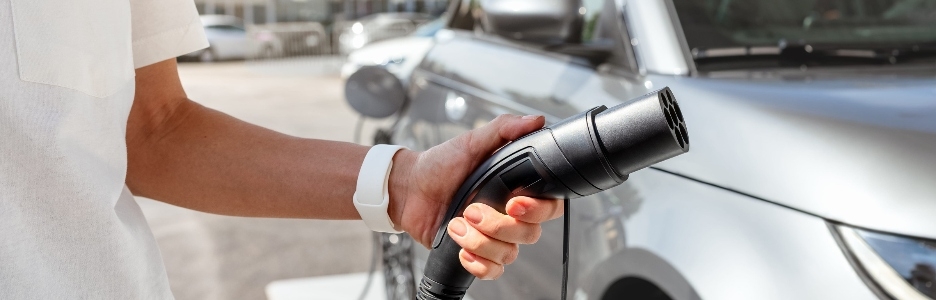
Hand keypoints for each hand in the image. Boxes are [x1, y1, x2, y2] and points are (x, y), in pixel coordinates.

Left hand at [388, 114, 564, 279]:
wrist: (408, 188)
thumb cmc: (439, 165)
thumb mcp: (471, 141)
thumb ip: (504, 129)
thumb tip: (534, 120)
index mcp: (515, 189)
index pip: (549, 206)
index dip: (539, 209)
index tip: (514, 202)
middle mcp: (508, 215)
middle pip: (530, 234)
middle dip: (500, 225)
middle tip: (472, 209)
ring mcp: (493, 236)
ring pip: (509, 254)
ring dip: (481, 241)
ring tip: (456, 223)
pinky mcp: (475, 253)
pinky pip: (492, 271)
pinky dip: (479, 264)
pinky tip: (462, 250)